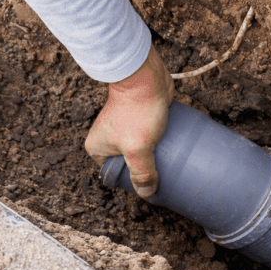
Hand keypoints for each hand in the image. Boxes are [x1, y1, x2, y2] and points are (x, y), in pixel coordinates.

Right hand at [85, 44, 173, 198]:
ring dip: (155, 155)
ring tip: (173, 160)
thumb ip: (142, 173)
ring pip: (142, 150)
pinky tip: (173, 147)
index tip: (152, 181)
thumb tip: (146, 194)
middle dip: (147, 168)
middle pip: (130, 164)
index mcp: (97, 149)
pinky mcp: (139, 118)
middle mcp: (107, 139)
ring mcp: (123, 128)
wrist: (145, 76)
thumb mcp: (138, 149)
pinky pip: (150, 137)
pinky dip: (159, 142)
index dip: (133, 181)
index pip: (116, 175)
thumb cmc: (137, 110)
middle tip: (165, 172)